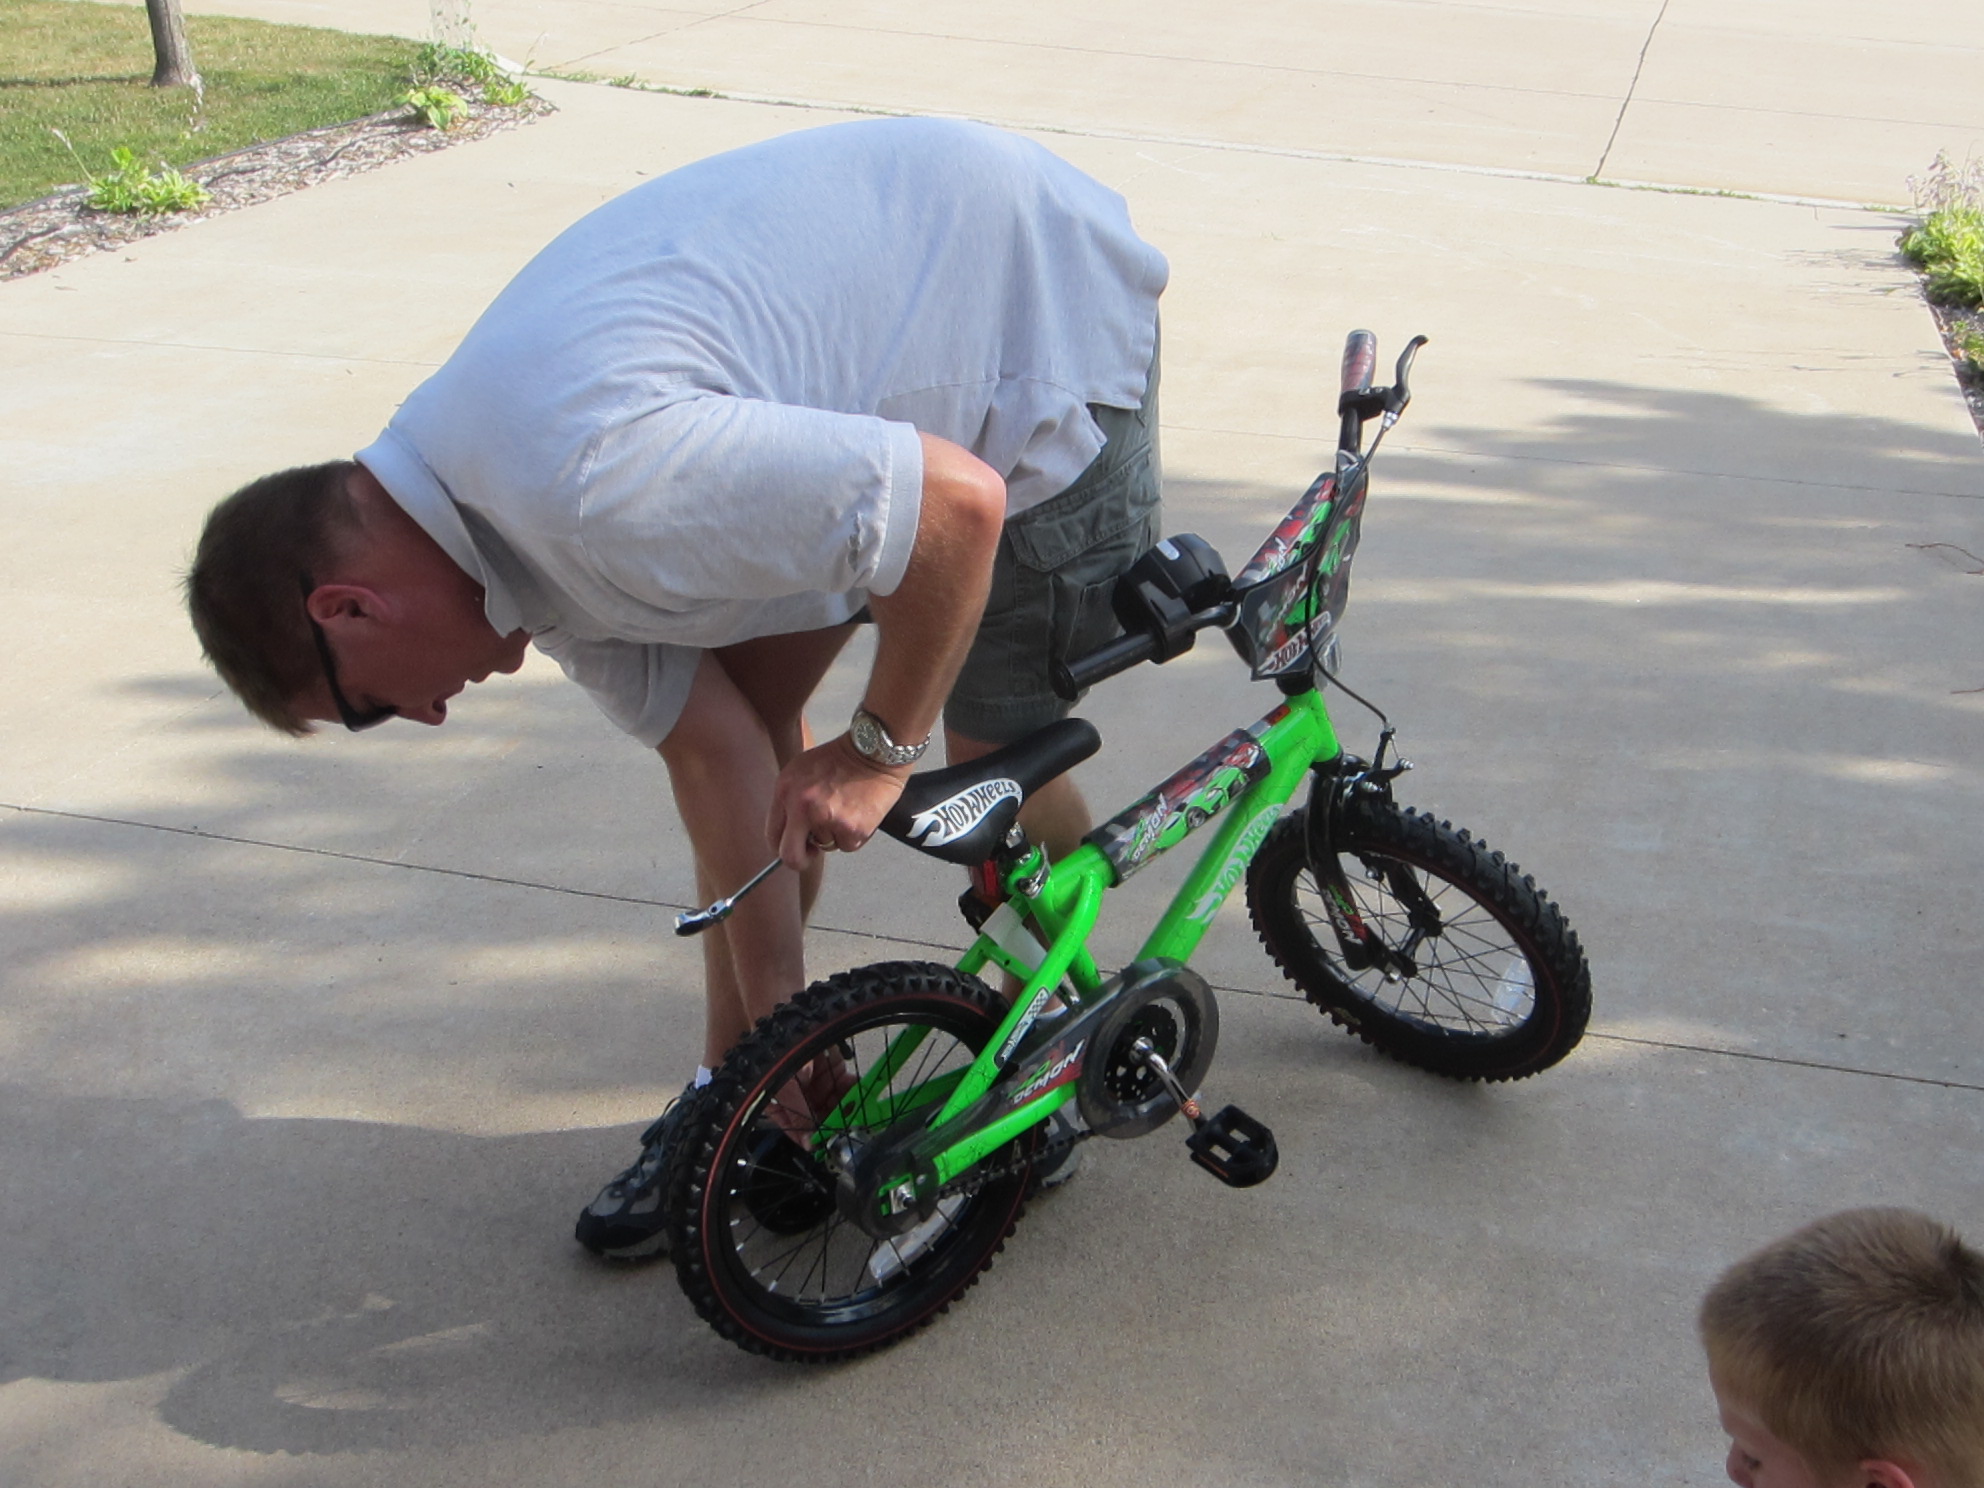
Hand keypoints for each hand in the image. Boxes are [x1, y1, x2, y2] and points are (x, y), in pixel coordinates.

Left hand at [768, 733, 909, 868]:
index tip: (794, 846)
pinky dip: (854, 835)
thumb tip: (790, 831)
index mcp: (786, 791)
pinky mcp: (852, 829)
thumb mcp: (801, 770)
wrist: (875, 750)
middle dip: (801, 860)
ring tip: (846, 807)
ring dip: (835, 833)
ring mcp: (827, 819)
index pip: (772, 834)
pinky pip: (847, 846)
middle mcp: (802, 807)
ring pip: (825, 846)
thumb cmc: (841, 758)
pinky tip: (859, 812)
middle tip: (812, 853)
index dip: (782, 846)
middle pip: (790, 856)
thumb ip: (791, 800)